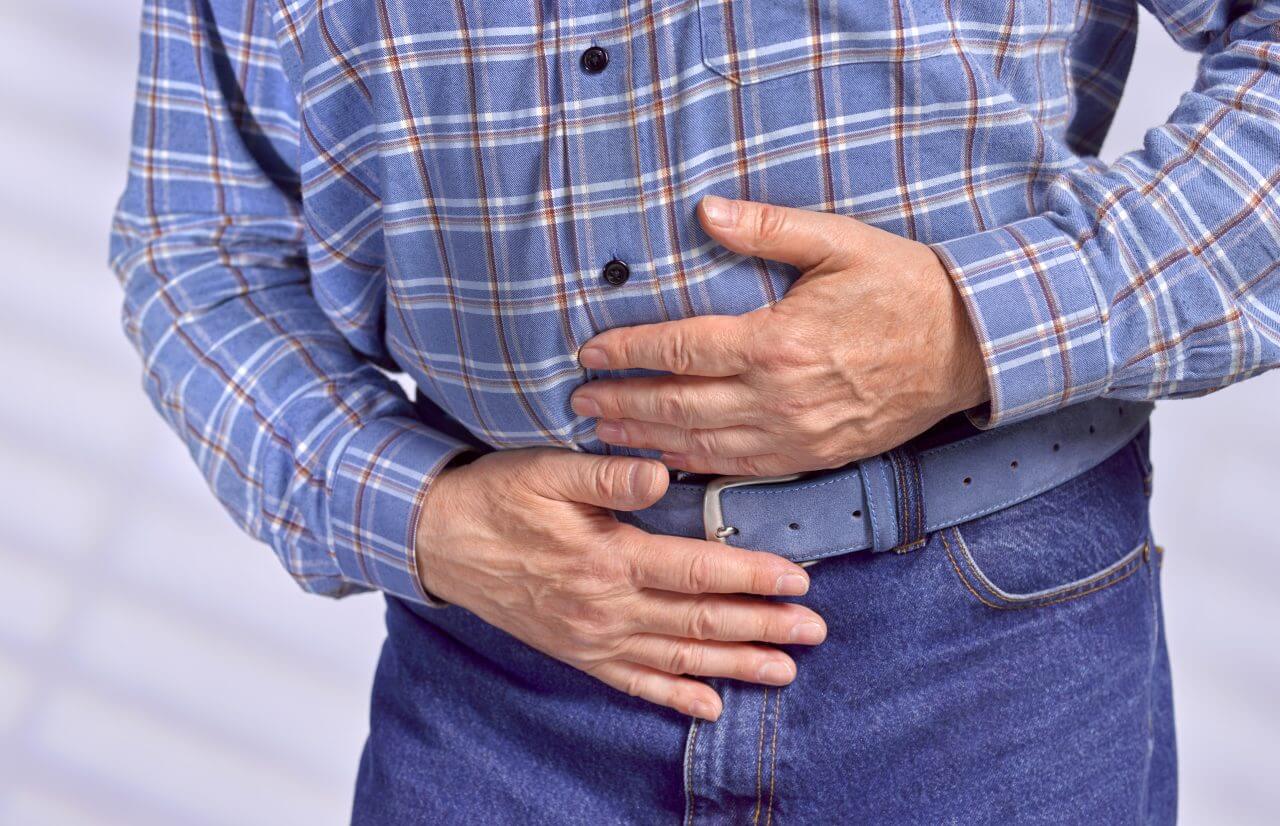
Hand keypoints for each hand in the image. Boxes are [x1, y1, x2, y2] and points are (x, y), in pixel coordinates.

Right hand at [415, 448, 826, 720]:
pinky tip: (707, 706)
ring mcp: (591, 638)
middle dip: (762, 628)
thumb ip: (608, 472)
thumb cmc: (498, 498)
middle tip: (815, 631)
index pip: (696, 573)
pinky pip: (633, 682)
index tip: (798, 580)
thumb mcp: (547, 470)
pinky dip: (672, 696)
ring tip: (783, 671)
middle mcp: (605, 608)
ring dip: (733, 665)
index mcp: (607, 559)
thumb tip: (663, 474)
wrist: (439, 541)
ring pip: (677, 657)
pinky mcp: (577, 652)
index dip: (751, 576)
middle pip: (698, 621)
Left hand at [569, 195, 990, 476]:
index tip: (589, 352)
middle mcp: (779, 396)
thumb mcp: (838, 241)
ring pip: (701, 444)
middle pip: (678, 404)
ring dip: (647, 439)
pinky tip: (666, 461)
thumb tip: (704, 210)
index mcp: (777, 340)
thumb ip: (766, 229)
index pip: (680, 349)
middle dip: (622, 402)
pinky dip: (695, 466)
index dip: (628, 351)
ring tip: (605, 432)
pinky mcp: (814, 456)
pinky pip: (741, 469)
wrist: (968, 346)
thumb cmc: (903, 286)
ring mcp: (796, 434)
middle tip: (579, 400)